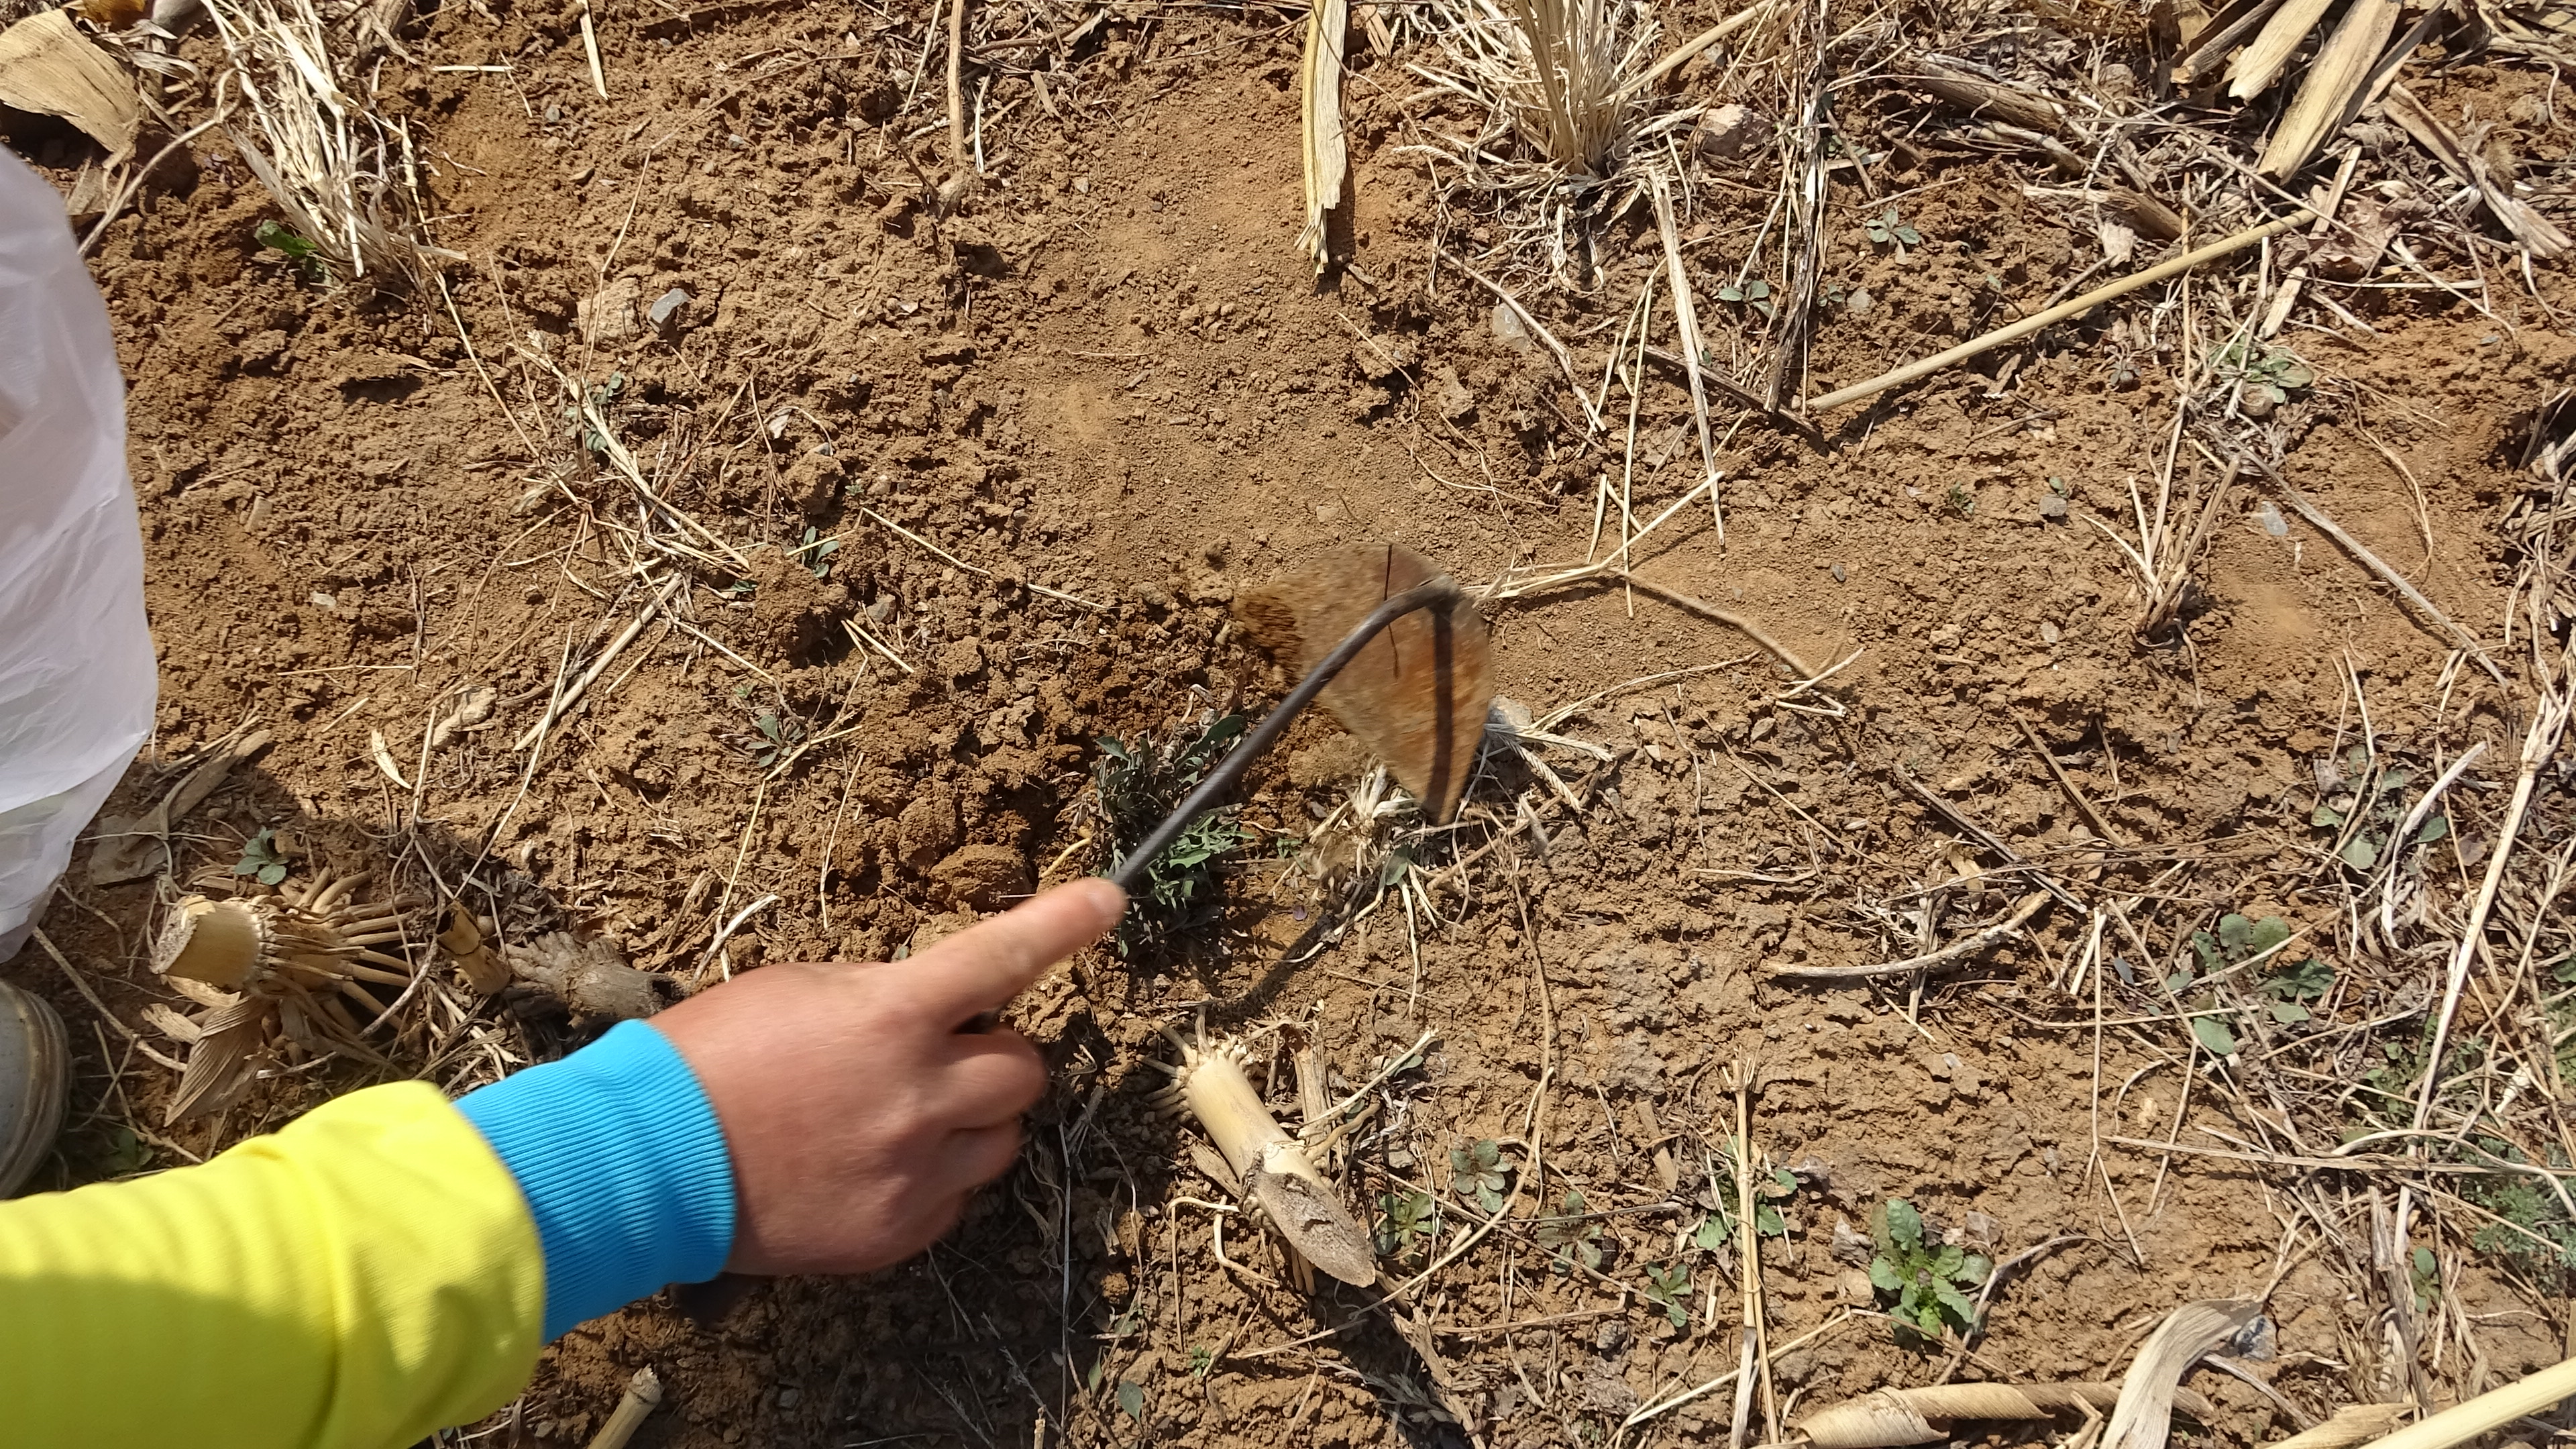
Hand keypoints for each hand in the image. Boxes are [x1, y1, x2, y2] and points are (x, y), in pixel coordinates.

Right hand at [650, 877, 1124, 1274]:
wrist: (646, 1164)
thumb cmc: (707, 1060)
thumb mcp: (795, 991)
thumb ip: (876, 995)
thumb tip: (923, 1009)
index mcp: (893, 1015)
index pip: (1004, 956)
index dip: (1065, 923)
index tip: (1109, 902)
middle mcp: (919, 1093)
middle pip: (1024, 1068)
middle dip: (993, 1057)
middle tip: (940, 1059)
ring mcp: (913, 1170)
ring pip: (1003, 1138)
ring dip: (971, 1121)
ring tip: (900, 1121)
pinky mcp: (897, 1231)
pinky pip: (956, 1199)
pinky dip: (933, 1180)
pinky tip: (872, 1169)